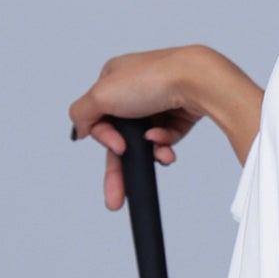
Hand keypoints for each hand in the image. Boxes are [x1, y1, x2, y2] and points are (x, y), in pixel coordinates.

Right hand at [68, 45, 256, 210]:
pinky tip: (168, 144)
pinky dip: (165, 143)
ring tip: (162, 157)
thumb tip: (80, 130)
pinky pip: (166, 137)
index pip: (98, 118)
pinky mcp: (180, 112)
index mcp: (113, 79)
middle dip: (121, 168)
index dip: (105, 138)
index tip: (117, 147)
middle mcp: (135, 88)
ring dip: (150, 154)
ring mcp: (158, 101)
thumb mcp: (100, 95)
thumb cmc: (152, 79)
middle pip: (121, 135)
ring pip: (145, 140)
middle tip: (116, 198)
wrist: (198, 81)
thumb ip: (81, 114)